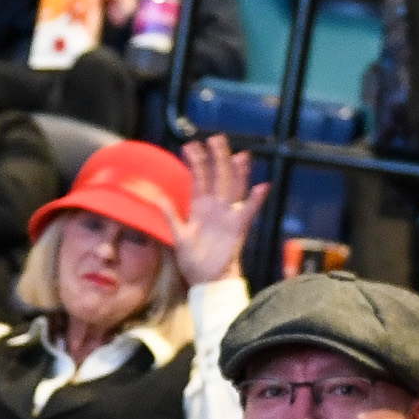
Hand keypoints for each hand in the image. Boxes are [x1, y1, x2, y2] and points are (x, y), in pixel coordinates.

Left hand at [177, 134, 264, 285]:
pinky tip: (262, 187)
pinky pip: (248, 211)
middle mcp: (215, 207)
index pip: (199, 178)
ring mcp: (228, 215)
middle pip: (218, 177)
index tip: (190, 145)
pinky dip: (255, 200)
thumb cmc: (193, 259)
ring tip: (240, 155)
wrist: (207, 280)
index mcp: (200, 207)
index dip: (196, 162)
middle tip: (216, 138)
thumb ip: (171, 215)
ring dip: (238, 172)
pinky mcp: (238, 227)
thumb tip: (157, 197)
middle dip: (217, 158)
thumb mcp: (179, 236)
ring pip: (234, 188)